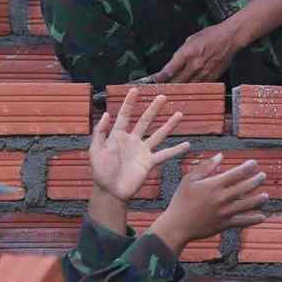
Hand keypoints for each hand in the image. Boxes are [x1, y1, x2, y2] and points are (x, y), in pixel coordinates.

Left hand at [89, 87, 189, 202]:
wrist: (110, 192)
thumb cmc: (101, 172)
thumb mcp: (95, 151)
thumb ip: (100, 133)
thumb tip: (106, 113)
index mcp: (118, 136)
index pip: (125, 115)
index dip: (129, 103)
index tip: (135, 90)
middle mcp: (133, 141)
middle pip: (145, 121)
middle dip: (153, 109)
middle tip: (162, 97)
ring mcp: (143, 151)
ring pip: (158, 135)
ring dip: (169, 125)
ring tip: (179, 115)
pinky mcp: (149, 163)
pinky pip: (165, 154)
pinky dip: (176, 150)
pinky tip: (186, 145)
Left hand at [148, 21, 240, 83]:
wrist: (229, 37)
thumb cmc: (210, 35)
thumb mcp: (190, 40)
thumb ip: (180, 54)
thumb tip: (172, 66)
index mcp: (187, 53)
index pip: (169, 70)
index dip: (159, 78)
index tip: (151, 83)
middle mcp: (194, 65)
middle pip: (176, 82)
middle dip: (167, 86)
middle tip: (158, 90)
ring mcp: (204, 73)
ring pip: (187, 87)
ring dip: (179, 90)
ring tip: (170, 94)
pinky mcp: (212, 77)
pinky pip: (198, 86)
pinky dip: (192, 89)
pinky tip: (187, 91)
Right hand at [150, 154, 268, 250]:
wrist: (177, 226)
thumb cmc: (181, 200)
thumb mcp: (189, 180)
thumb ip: (205, 167)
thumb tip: (220, 156)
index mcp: (213, 185)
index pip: (235, 174)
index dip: (247, 167)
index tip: (254, 163)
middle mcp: (221, 198)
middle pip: (244, 188)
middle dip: (256, 181)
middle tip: (263, 176)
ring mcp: (224, 213)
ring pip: (246, 205)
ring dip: (258, 200)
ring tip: (266, 195)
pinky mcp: (224, 225)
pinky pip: (242, 222)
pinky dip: (253, 219)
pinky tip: (262, 217)